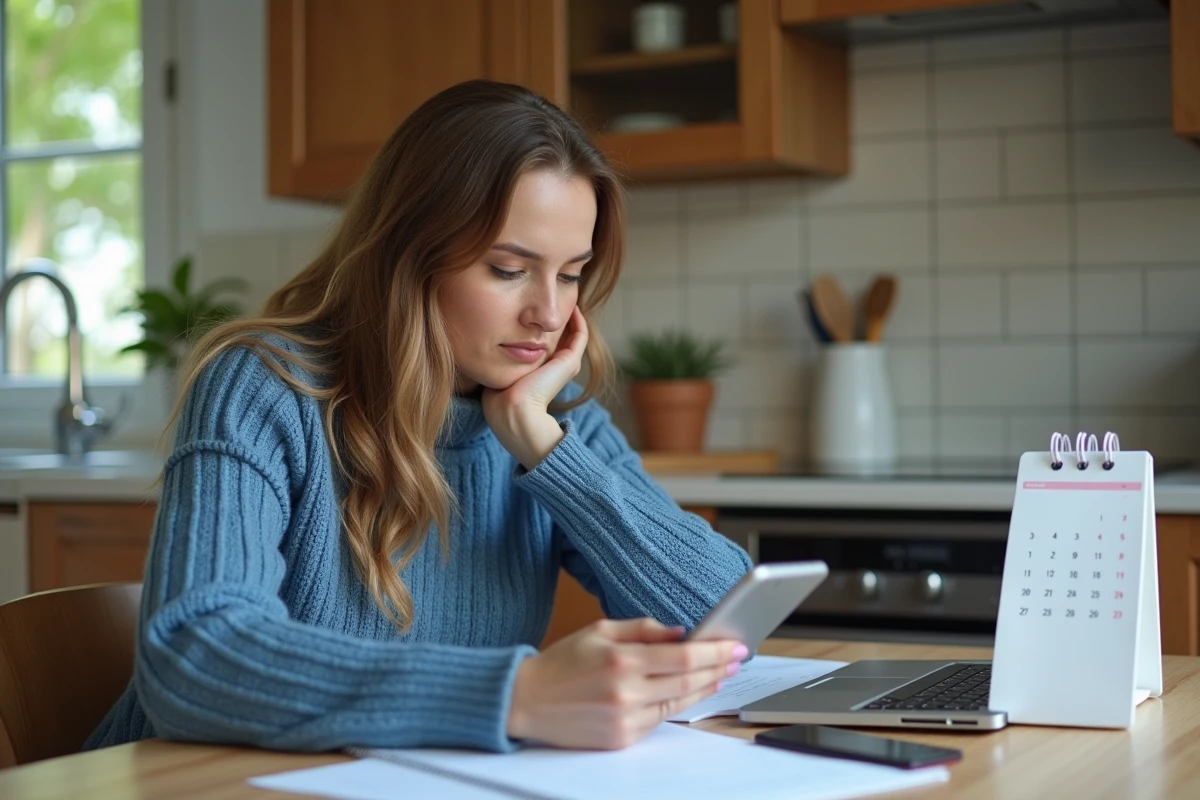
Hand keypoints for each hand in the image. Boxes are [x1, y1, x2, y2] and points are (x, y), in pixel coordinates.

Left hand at [482, 305, 588, 469]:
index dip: (542, 327)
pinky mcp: (570, 361)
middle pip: (562, 337)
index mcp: (541, 372)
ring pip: (574, 334)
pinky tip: (571, 304)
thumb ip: (500, 358)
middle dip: (557, 319)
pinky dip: (578, 319)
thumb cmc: (499, 397)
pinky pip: (580, 334)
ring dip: (570, 316)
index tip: (534, 309)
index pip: (547, 344)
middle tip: (552, 298)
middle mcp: (557, 369)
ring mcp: (566, 365)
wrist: (513, 411)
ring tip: (565, 297)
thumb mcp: (500, 371)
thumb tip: (487, 343)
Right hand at [506, 618, 746, 749]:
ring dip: (703, 687)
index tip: (734, 645)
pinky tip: (688, 691)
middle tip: (735, 658)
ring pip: (678, 703)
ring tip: (719, 674)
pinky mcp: (622, 739)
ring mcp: (625, 719)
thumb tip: (681, 632)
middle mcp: (627, 692)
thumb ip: (643, 629)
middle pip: (688, 681)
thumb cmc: (562, 662)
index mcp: (622, 660)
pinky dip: (677, 704)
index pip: (683, 656)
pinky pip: (659, 719)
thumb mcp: (600, 630)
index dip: (714, 651)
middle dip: (717, 669)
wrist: (526, 701)